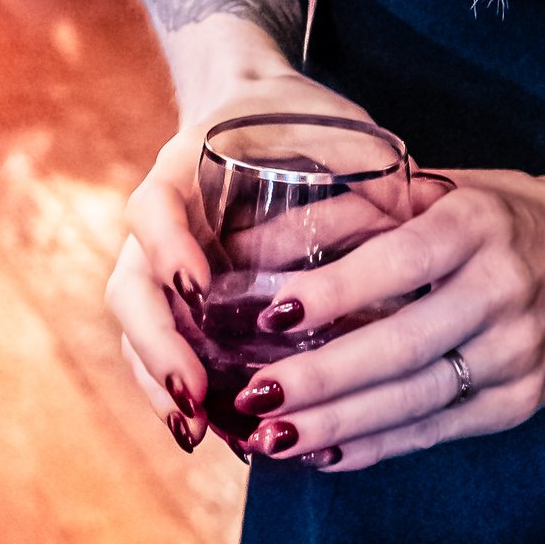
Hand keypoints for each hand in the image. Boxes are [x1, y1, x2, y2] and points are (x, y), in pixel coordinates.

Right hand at [108, 60, 376, 461]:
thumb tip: (414, 202)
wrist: (255, 110)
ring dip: (159, 383)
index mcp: (182, 169)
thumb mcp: (326, 123)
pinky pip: (161, 350)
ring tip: (196, 432)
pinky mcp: (179, 301)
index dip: (167, 248)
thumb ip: (359, 155)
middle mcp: (160, 222)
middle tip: (194, 393)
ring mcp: (161, 265)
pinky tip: (210, 433)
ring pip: (137, 331)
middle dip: (157, 345)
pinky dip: (176, 393)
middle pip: (130, 287)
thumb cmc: (296, 117)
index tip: (198, 287)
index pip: (153, 208)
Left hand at [219, 152, 544, 475]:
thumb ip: (353, 214)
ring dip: (338, 425)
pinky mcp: (521, 403)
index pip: (399, 263)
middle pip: (402, 346)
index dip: (336, 291)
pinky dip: (376, 446)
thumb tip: (254, 249)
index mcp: (478, 225)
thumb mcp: (440, 190)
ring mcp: (517, 354)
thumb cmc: (503, 213)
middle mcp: (502, 291)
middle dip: (322, 379)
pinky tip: (325, 453)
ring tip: (271, 437)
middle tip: (253, 396)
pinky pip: (436, 432)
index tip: (272, 312)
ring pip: (415, 401)